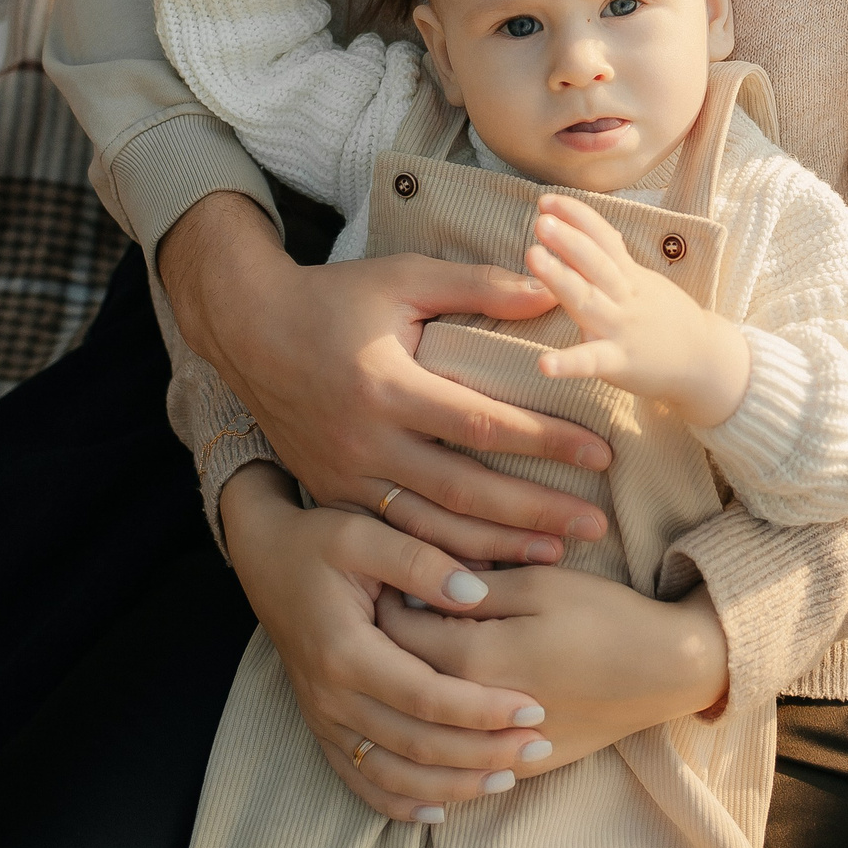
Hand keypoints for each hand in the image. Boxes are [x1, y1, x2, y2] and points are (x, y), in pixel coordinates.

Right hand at [159, 193, 613, 564]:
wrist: (246, 329)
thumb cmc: (333, 298)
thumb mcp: (403, 278)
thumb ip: (477, 288)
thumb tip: (551, 293)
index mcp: (387, 385)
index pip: (481, 423)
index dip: (544, 442)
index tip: (600, 455)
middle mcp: (366, 442)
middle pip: (465, 491)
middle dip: (535, 513)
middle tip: (596, 526)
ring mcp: (346, 477)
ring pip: (432, 528)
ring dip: (498, 547)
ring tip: (558, 555)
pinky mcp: (333, 496)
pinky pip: (396, 537)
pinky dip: (445, 559)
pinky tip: (489, 570)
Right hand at [217, 466, 550, 822]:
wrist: (264, 558)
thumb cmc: (316, 541)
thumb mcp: (363, 532)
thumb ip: (420, 561)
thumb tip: (474, 594)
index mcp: (346, 649)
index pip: (426, 696)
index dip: (482, 707)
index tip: (533, 705)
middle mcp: (332, 694)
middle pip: (416, 743)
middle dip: (482, 752)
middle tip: (537, 746)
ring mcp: (324, 717)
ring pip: (392, 773)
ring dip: (452, 784)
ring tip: (508, 778)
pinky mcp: (323, 726)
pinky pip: (360, 781)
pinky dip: (401, 802)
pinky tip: (442, 808)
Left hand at [378, 563, 729, 771]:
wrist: (667, 671)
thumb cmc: (605, 616)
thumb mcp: (539, 583)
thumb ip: (471, 588)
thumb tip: (415, 588)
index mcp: (477, 659)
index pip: (398, 632)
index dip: (386, 599)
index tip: (388, 578)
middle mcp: (478, 713)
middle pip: (406, 679)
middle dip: (392, 644)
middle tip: (394, 610)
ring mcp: (499, 748)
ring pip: (431, 723)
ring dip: (415, 688)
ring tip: (419, 652)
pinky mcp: (520, 766)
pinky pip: (462, 753)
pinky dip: (446, 728)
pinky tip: (450, 699)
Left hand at [528, 194, 748, 428]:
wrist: (705, 360)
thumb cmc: (666, 318)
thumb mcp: (642, 280)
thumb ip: (611, 259)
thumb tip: (579, 230)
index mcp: (629, 275)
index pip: (604, 238)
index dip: (578, 217)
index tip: (547, 199)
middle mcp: (624, 296)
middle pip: (595, 263)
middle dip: (568, 239)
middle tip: (541, 221)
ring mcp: (621, 329)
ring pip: (587, 300)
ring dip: (559, 278)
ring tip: (532, 256)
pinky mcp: (619, 362)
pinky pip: (591, 361)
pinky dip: (569, 363)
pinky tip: (545, 364)